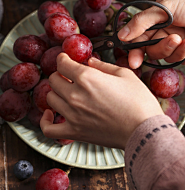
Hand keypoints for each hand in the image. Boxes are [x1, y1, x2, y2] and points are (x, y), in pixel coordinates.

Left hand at [40, 53, 162, 149]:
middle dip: (61, 74)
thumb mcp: (124, 74)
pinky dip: (45, 121)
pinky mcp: (75, 132)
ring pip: (50, 98)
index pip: (62, 63)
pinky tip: (50, 114)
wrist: (145, 131)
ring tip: (65, 92)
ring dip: (56, 92)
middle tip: (69, 76)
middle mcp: (76, 95)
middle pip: (53, 79)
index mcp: (87, 77)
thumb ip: (103, 65)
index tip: (66, 59)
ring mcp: (73, 115)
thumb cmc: (139, 102)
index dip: (63, 59)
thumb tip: (89, 61)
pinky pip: (49, 128)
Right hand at [118, 0, 184, 68]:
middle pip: (146, 47)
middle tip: (137, 61)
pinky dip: (180, 52)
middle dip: (146, 51)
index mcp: (155, 18)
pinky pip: (175, 58)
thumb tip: (122, 34)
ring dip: (167, 48)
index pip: (137, 34)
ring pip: (160, 54)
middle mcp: (162, 30)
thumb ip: (142, 21)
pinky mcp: (184, 50)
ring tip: (179, 38)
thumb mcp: (164, 7)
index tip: (130, 58)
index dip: (131, 46)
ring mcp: (174, 41)